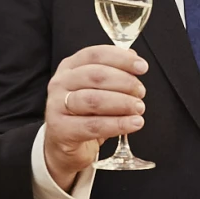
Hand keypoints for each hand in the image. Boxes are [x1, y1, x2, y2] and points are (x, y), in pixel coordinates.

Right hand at [42, 45, 146, 190]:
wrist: (63, 144)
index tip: (142, 67)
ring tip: (139, 108)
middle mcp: (60, 83)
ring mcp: (57, 105)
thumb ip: (113, 71)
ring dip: (123, 103)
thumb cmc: (84, 113)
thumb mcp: (97, 89)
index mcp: (70, 67)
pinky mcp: (61, 129)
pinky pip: (94, 126)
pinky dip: (118, 124)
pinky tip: (134, 123)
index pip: (96, 55)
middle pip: (96, 76)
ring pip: (94, 100)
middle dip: (125, 82)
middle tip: (141, 92)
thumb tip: (133, 56)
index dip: (122, 59)